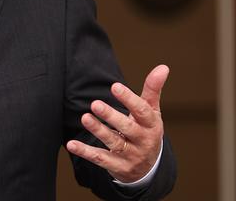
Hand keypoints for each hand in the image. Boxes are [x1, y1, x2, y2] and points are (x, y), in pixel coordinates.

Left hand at [66, 64, 168, 182]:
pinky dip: (85, 152)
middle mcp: (142, 141)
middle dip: (111, 116)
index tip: (114, 86)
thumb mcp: (152, 111)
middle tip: (95, 104)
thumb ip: (153, 89)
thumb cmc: (147, 130)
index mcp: (151, 125)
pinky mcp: (117, 166)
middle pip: (127, 128)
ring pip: (113, 142)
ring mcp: (130, 155)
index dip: (128, 99)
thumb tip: (163, 67)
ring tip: (85, 118)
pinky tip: (72, 145)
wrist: (149, 168)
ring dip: (98, 131)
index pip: (141, 111)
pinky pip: (100, 159)